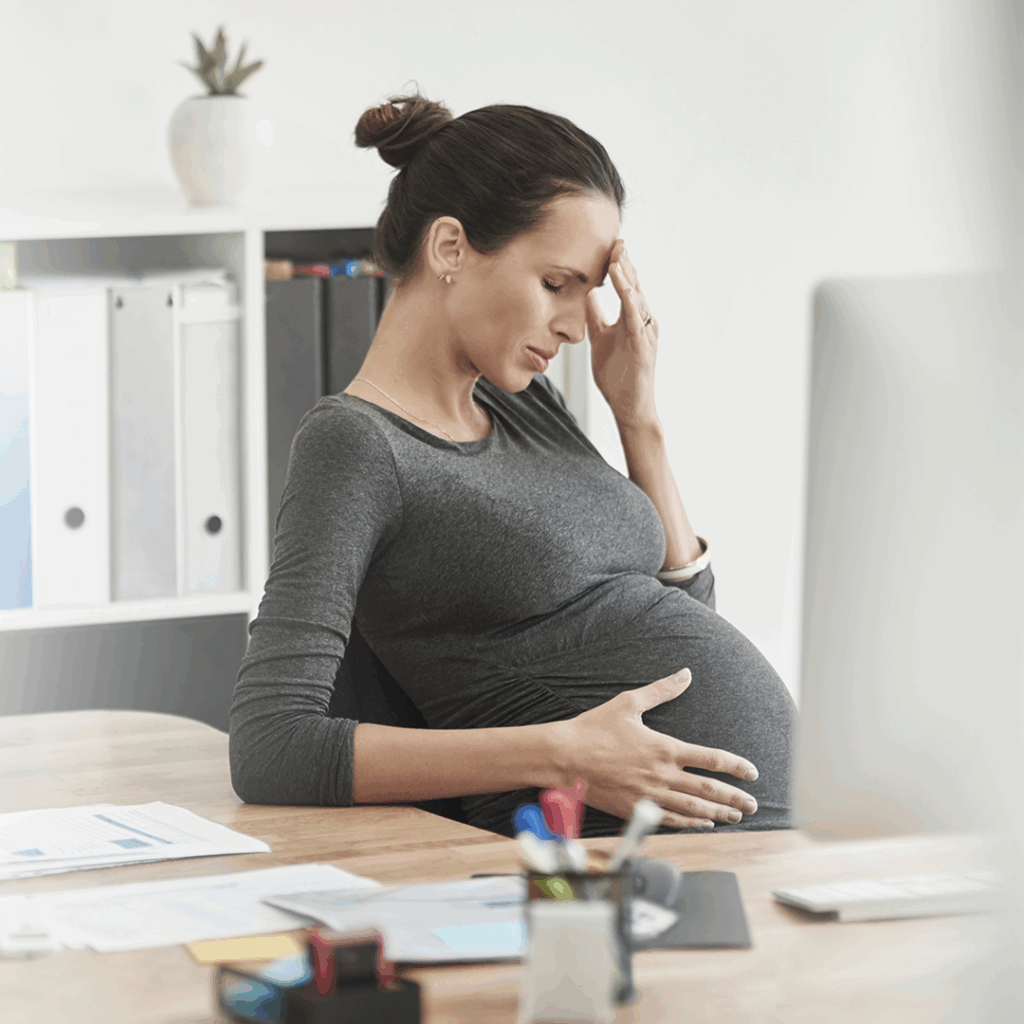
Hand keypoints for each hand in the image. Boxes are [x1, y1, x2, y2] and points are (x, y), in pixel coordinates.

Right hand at [554, 668, 759, 828]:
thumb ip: (661, 690)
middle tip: (754, 803)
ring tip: (736, 816)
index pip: (711, 758)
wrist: (564, 756)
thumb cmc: (594, 728)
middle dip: (735, 797)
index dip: (736, 766)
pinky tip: (703, 823)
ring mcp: (650, 795)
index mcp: (664, 748)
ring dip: (719, 813)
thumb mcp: (629, 703)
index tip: (752, 772)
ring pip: (693, 808)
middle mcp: (662, 774)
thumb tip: (685, 674)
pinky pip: (670, 819)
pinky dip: (691, 823)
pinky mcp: (636, 809)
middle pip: (709, 789)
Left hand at [586, 239, 659, 426]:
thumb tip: (588, 291)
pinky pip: (635, 318)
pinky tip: (620, 283)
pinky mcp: (644, 346)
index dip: (619, 265)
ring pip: (637, 298)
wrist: (630, 407)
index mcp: (634, 318)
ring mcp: (646, 333)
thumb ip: (596, 316)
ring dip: (627, 275)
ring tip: (616, 254)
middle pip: (635, 286)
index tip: (609, 244)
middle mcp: (644, 322)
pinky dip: (628, 298)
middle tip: (616, 238)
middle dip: (626, 262)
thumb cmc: (618, 375)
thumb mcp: (600, 338)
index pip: (627, 286)